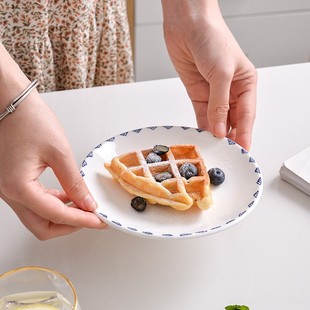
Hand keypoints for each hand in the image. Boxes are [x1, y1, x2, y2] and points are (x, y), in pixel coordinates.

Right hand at [0, 91, 106, 239]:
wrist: (10, 103)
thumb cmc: (29, 120)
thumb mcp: (59, 152)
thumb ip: (74, 182)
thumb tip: (87, 203)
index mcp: (19, 187)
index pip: (56, 215)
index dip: (81, 221)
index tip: (98, 221)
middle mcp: (9, 193)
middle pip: (42, 226)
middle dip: (69, 225)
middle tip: (91, 218)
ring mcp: (9, 189)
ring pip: (38, 217)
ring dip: (63, 216)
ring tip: (85, 207)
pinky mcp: (14, 182)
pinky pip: (35, 203)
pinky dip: (54, 204)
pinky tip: (69, 197)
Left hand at [162, 0, 256, 149]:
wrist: (187, 24)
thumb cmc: (212, 37)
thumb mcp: (222, 72)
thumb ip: (220, 103)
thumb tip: (218, 128)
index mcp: (246, 84)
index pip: (247, 116)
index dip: (244, 134)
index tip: (241, 151)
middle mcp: (231, 91)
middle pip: (232, 121)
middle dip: (228, 137)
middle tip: (225, 154)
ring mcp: (213, 93)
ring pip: (216, 120)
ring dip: (214, 134)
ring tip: (212, 149)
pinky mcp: (198, 93)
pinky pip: (201, 114)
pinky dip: (201, 126)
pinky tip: (201, 136)